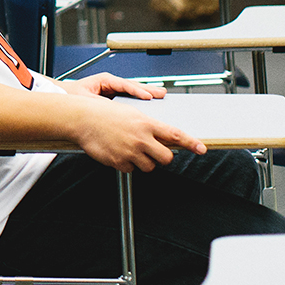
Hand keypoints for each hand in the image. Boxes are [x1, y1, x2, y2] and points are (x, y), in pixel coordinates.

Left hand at [63, 73, 163, 101]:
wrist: (64, 97)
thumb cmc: (74, 95)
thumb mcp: (87, 99)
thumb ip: (100, 103)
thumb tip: (114, 109)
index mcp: (104, 80)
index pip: (124, 84)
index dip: (137, 90)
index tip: (148, 96)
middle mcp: (111, 83)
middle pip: (132, 86)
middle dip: (147, 89)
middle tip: (161, 93)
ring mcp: (114, 89)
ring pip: (133, 91)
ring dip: (147, 93)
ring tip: (160, 96)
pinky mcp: (115, 97)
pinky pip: (130, 97)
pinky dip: (140, 99)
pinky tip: (149, 103)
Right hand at [69, 97, 204, 173]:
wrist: (83, 119)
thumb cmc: (106, 114)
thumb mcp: (132, 114)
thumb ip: (149, 126)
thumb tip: (162, 136)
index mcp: (146, 124)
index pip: (175, 135)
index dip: (191, 143)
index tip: (201, 148)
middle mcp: (141, 139)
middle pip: (166, 158)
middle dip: (162, 157)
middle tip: (153, 151)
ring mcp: (130, 152)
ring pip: (149, 167)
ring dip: (144, 162)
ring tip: (130, 149)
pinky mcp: (119, 162)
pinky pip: (131, 170)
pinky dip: (127, 164)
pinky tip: (119, 152)